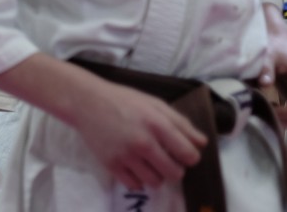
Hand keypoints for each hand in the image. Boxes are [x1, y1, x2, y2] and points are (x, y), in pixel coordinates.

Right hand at [73, 81, 206, 191]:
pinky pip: (135, 185)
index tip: (182, 152)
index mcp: (156, 124)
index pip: (189, 155)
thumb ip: (180, 123)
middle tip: (164, 158)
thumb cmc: (123, 100)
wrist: (86, 101)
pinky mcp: (111, 165)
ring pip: (155, 182)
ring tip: (148, 161)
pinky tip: (133, 165)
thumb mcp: (154, 103)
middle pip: (175, 173)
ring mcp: (126, 155)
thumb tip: (201, 144)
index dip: (189, 156)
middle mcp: (142, 142)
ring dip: (156, 175)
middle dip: (174, 168)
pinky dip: (137, 179)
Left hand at [261, 8, 286, 133]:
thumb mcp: (268, 54)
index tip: (266, 109)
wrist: (280, 42)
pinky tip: (270, 110)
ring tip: (266, 112)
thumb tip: (264, 83)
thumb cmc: (275, 47)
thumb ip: (266, 68)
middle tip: (264, 115)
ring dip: (284, 122)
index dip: (285, 113)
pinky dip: (285, 119)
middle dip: (285, 122)